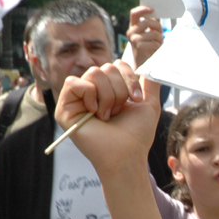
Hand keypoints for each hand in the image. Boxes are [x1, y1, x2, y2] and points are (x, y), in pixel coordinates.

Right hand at [55, 61, 160, 178]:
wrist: (126, 154)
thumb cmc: (137, 134)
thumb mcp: (149, 104)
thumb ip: (150, 83)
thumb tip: (152, 65)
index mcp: (112, 89)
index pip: (117, 65)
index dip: (129, 78)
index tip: (137, 99)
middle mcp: (94, 91)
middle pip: (105, 68)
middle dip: (119, 90)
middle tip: (118, 112)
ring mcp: (79, 99)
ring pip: (93, 73)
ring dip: (107, 96)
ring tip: (107, 115)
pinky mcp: (65, 107)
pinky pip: (74, 83)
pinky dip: (89, 95)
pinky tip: (94, 113)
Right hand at [127, 5, 163, 67]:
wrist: (143, 64)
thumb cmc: (148, 48)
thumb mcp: (149, 34)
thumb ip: (152, 24)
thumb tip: (157, 14)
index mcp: (133, 27)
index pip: (134, 13)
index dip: (143, 9)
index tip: (153, 9)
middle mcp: (131, 32)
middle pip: (147, 21)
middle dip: (158, 27)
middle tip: (161, 34)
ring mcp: (134, 39)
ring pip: (154, 33)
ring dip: (160, 39)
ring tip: (158, 44)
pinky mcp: (139, 47)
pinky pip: (155, 42)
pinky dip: (158, 46)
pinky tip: (155, 50)